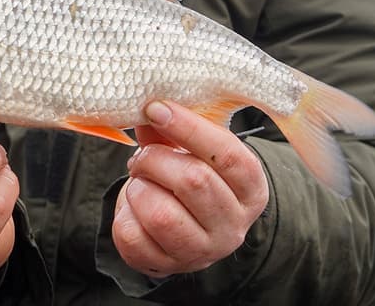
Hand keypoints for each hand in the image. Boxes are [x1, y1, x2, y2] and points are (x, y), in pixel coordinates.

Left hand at [113, 101, 268, 276]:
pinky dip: (123, 214)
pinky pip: (132, 235)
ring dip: (139, 188)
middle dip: (156, 160)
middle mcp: (233, 226)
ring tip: (140, 183)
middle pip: (193, 180)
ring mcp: (202, 252)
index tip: (157, 108)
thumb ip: (172, 129)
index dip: (189, 127)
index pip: (228, 155)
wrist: (176, 227)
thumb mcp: (189, 151)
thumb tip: (150, 108)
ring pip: (160, 213)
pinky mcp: (166, 266)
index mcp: (251, 189)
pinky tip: (134, 208)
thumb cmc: (188, 179)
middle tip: (143, 157)